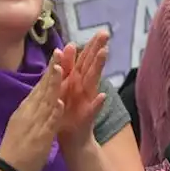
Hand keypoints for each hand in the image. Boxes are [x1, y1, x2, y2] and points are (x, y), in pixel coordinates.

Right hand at [0, 59, 64, 170]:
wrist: (7, 170)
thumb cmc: (15, 149)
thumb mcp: (21, 123)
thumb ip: (29, 111)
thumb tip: (34, 99)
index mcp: (25, 109)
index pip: (38, 87)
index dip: (48, 71)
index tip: (56, 56)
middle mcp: (28, 113)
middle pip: (42, 89)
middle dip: (52, 71)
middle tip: (60, 52)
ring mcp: (34, 124)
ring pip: (46, 102)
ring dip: (54, 85)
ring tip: (61, 69)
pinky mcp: (39, 138)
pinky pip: (48, 124)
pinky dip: (54, 113)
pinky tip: (60, 103)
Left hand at [56, 31, 109, 149]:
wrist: (70, 138)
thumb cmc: (66, 112)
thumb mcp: (63, 87)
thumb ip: (67, 68)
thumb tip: (68, 45)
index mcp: (77, 81)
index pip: (85, 60)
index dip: (91, 46)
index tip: (100, 31)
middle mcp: (84, 88)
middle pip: (92, 66)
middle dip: (98, 50)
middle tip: (106, 34)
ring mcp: (87, 102)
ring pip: (93, 82)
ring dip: (98, 68)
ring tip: (104, 54)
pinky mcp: (86, 117)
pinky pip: (92, 109)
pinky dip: (97, 103)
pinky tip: (102, 96)